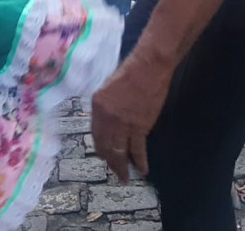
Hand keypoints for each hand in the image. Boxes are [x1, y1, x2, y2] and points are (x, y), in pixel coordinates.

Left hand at [92, 49, 173, 181]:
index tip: (103, 156)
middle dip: (110, 161)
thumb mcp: (108, 88)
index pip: (95, 133)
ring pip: (120, 151)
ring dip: (122, 167)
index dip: (100, 147)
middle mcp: (106, 118)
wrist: (149, 68)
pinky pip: (138, 150)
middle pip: (106, 146)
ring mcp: (123, 124)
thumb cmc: (129, 72)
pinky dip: (140, 161)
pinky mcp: (140, 127)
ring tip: (125, 177)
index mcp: (97, 106)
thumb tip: (107, 122)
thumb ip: (105, 106)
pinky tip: (142, 170)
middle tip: (114, 171)